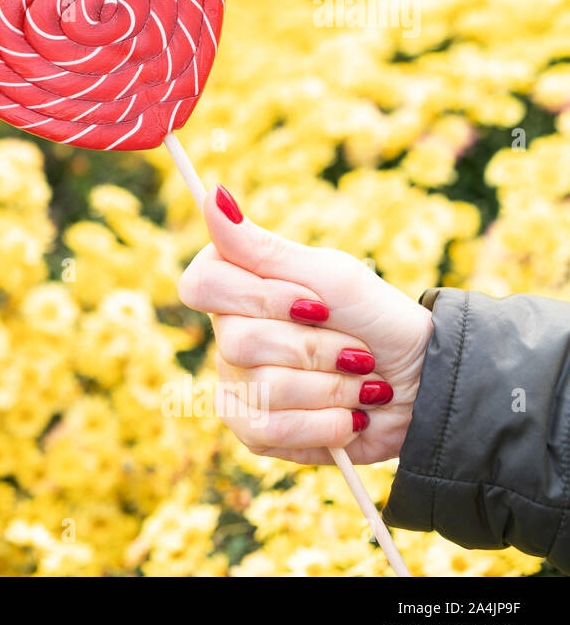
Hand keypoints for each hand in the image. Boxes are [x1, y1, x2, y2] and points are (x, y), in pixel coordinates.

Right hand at [177, 186, 433, 464]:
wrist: (423, 388)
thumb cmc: (378, 321)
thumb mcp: (330, 275)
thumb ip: (262, 245)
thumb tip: (212, 194)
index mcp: (238, 290)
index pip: (200, 285)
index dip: (260, 298)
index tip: (314, 302)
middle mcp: (228, 337)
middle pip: (238, 342)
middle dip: (315, 349)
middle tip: (354, 349)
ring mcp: (237, 386)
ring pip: (261, 389)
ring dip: (331, 389)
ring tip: (361, 385)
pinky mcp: (255, 431)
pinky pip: (269, 430)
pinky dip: (324, 425)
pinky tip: (350, 418)